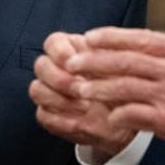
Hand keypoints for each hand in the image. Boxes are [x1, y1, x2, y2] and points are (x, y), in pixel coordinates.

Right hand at [30, 32, 135, 162]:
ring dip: (59, 99)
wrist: (128, 116)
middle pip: (41, 65)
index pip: (53, 42)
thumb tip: (91, 49)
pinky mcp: (50, 115)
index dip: (59, 51)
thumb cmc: (125, 87)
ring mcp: (51, 92)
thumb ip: (106, 56)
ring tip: (85, 107)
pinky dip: (60, 120)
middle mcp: (57, 69)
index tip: (72, 62)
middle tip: (81, 88)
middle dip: (60, 79)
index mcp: (72, 50)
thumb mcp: (122, 67)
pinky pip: (42, 115)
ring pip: (37, 89)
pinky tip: (78, 122)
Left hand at [67, 27, 164, 162]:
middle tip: (73, 61)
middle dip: (95, 60)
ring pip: (125, 86)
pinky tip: (108, 117)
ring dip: (99, 88)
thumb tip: (157, 45)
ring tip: (80, 90)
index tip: (90, 36)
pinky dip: (118, 115)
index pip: (142, 37)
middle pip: (126, 59)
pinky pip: (135, 114)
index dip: (112, 36)